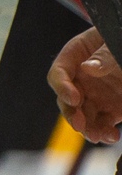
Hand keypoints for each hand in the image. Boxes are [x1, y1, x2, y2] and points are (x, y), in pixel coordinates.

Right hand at [49, 27, 119, 142]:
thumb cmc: (121, 38)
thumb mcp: (114, 43)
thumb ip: (105, 55)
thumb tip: (88, 68)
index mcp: (76, 56)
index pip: (60, 73)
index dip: (62, 86)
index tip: (74, 98)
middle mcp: (82, 78)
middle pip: (67, 98)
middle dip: (71, 113)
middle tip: (79, 125)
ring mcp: (96, 94)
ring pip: (83, 115)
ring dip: (88, 128)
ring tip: (98, 136)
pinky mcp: (112, 108)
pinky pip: (103, 123)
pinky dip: (105, 132)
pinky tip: (111, 136)